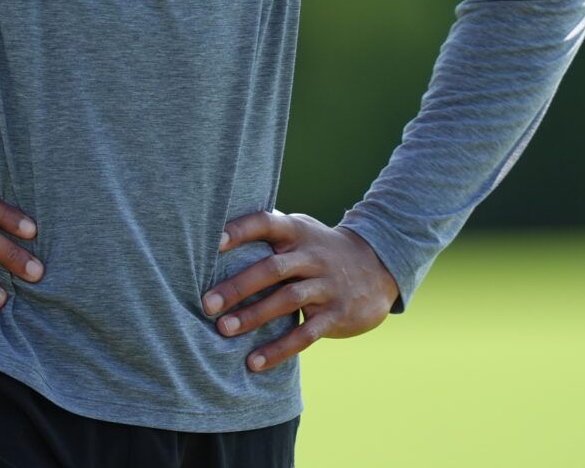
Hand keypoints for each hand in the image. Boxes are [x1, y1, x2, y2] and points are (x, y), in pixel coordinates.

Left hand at [202, 209, 399, 372]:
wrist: (377, 267)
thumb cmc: (320, 249)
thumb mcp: (301, 231)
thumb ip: (269, 232)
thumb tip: (213, 235)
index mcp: (298, 232)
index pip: (267, 223)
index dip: (241, 231)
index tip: (214, 242)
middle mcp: (312, 256)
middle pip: (272, 269)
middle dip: (238, 287)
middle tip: (207, 303)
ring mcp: (327, 286)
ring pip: (287, 301)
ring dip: (254, 316)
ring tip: (223, 329)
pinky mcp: (336, 315)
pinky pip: (305, 334)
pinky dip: (279, 349)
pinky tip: (254, 362)